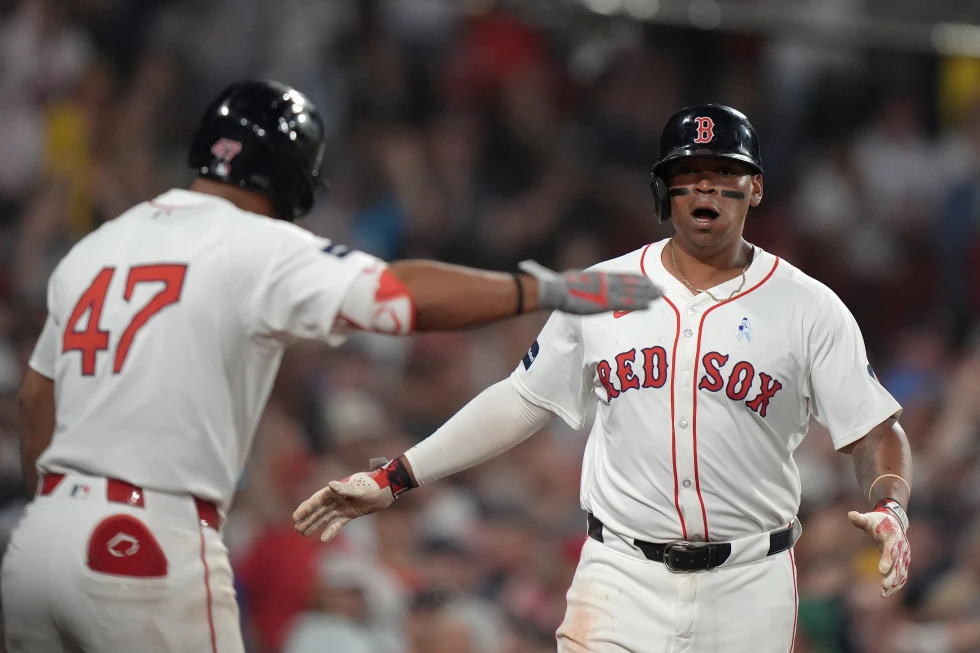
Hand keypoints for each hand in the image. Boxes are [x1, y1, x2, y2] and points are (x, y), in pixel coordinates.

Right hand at [293, 469, 394, 541]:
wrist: (387, 489)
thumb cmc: (373, 485)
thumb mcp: (359, 487)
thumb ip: (345, 488)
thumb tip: (330, 485)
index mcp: (335, 490)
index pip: (317, 500)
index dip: (306, 508)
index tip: (296, 516)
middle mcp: (336, 498)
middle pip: (318, 510)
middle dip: (307, 519)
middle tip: (297, 528)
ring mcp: (343, 506)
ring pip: (325, 517)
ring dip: (315, 524)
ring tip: (303, 533)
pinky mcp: (350, 514)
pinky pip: (338, 523)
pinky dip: (331, 530)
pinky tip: (324, 538)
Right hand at [519, 260, 662, 314]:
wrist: (552, 290)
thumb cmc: (553, 285)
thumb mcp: (563, 279)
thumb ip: (569, 278)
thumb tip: (558, 273)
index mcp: (596, 276)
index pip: (620, 276)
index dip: (635, 278)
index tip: (647, 280)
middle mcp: (604, 282)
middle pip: (630, 283)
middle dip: (647, 285)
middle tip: (662, 287)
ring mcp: (605, 292)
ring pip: (632, 292)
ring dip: (647, 294)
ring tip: (661, 295)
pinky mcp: (604, 302)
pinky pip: (625, 304)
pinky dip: (638, 304)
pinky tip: (649, 306)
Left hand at [848, 508, 910, 597]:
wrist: (894, 522)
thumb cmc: (878, 521)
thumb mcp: (869, 519)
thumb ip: (861, 520)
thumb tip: (850, 514)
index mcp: (893, 537)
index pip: (890, 550)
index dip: (887, 560)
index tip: (882, 570)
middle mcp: (901, 548)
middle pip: (898, 564)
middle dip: (892, 576)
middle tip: (885, 586)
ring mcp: (904, 556)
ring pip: (901, 572)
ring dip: (894, 584)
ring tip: (884, 594)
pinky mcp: (904, 562)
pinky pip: (902, 575)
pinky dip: (897, 584)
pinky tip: (887, 593)